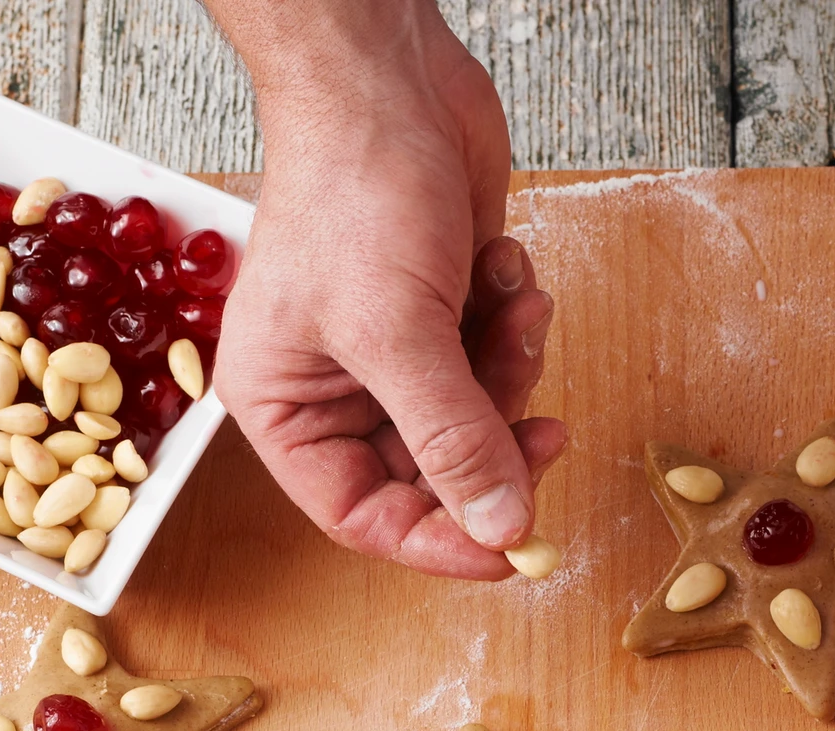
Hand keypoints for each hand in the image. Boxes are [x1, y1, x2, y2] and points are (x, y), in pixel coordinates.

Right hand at [215, 12, 563, 577]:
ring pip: (476, 416)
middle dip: (493, 446)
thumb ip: (452, 439)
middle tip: (548, 433)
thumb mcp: (400, 333)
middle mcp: (333, 389)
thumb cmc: (352, 191)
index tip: (510, 547)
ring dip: (511, 368)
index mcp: (287, 409)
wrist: (387, 79)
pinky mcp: (442, 310)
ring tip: (513, 306)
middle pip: (428, 475)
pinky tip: (504, 265)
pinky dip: (513, 320)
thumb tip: (500, 526)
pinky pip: (495, 358)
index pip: (361, 517)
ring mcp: (391, 350)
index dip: (437, 541)